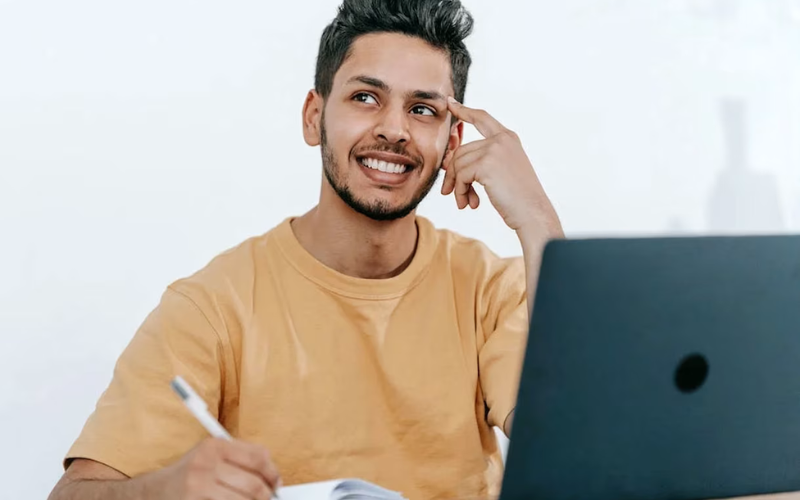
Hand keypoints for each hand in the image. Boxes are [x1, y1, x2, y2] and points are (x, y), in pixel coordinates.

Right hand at [158, 438, 280, 499]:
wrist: (153, 492)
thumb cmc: (190, 474)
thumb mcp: (211, 455)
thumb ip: (241, 457)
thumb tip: (273, 475)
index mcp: (214, 446)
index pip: (258, 457)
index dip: (273, 473)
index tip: (276, 484)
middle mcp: (206, 464)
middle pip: (254, 485)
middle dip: (266, 496)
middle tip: (268, 499)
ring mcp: (198, 486)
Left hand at [442, 97, 561, 238]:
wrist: (533, 213)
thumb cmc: (518, 198)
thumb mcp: (500, 173)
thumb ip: (479, 161)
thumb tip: (446, 160)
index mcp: (508, 138)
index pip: (482, 118)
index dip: (464, 111)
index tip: (450, 104)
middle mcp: (502, 139)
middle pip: (461, 150)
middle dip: (453, 174)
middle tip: (450, 193)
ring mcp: (494, 149)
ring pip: (458, 164)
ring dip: (458, 187)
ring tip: (464, 203)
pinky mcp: (486, 164)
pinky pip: (460, 176)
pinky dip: (460, 192)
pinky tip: (470, 204)